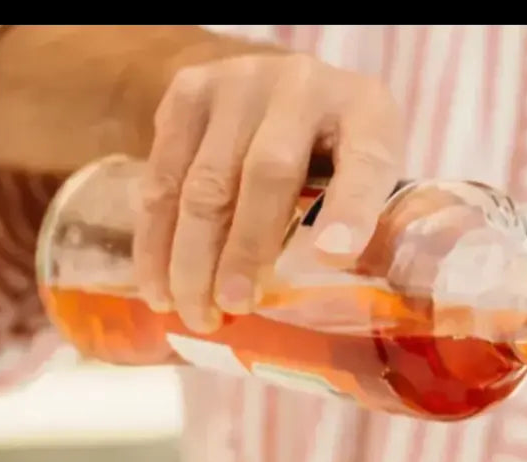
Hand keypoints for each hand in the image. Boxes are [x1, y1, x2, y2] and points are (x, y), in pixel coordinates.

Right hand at [134, 50, 404, 331]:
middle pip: (266, 173)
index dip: (350, 211)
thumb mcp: (370, 178)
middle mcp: (301, 85)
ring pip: (204, 180)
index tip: (332, 260)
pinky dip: (156, 239)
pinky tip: (158, 285)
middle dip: (245, 251)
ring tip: (194, 313)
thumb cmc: (337, 150)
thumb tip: (330, 272)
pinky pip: (163, 175)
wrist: (281, 89)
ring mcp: (238, 83)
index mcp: (365, 111)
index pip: (364, 161)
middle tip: (232, 308)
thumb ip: (366, 220)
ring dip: (192, 257)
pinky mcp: (188, 93)